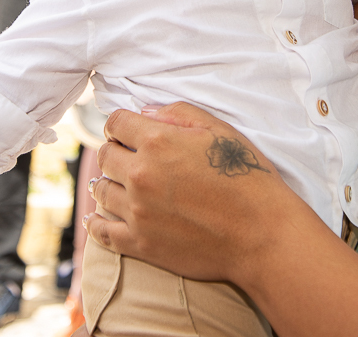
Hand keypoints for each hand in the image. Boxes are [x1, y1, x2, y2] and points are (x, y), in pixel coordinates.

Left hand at [85, 103, 301, 282]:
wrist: (262, 234)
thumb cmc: (247, 178)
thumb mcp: (219, 130)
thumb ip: (178, 113)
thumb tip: (144, 113)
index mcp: (158, 141)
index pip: (116, 123)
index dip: (121, 124)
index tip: (128, 132)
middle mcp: (141, 174)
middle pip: (105, 155)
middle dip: (115, 151)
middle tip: (129, 157)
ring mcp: (138, 211)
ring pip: (101, 190)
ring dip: (108, 183)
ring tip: (121, 184)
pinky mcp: (141, 244)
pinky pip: (102, 232)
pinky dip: (95, 223)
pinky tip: (95, 218)